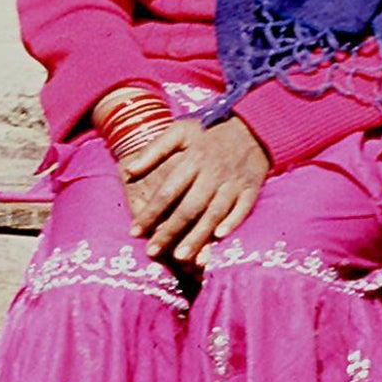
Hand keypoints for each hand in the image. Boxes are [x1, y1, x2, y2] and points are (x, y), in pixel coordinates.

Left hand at [117, 117, 269, 264]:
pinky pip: (242, 209)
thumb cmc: (209, 130)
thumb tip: (129, 171)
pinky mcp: (251, 188)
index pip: (167, 191)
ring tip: (181, 257)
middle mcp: (213, 173)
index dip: (150, 213)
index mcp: (193, 159)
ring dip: (198, 236)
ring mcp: (233, 182)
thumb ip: (154, 150)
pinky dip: (232, 223)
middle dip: (170, 231)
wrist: (253, 124)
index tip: (134, 232)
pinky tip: (219, 238)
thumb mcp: (180, 131)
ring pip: (214, 213)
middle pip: (189, 207)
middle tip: (153, 252)